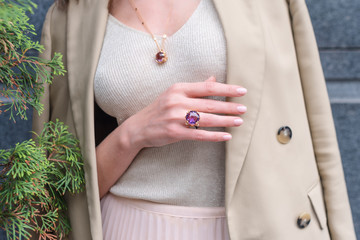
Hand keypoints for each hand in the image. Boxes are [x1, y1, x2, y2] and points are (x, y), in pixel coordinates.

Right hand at [121, 76, 246, 149]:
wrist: (138, 127)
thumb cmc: (159, 109)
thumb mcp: (174, 94)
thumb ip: (195, 88)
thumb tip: (213, 79)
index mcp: (178, 89)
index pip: (207, 87)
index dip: (226, 89)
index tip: (242, 91)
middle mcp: (177, 101)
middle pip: (209, 104)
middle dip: (229, 106)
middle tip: (244, 109)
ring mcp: (175, 118)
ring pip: (206, 119)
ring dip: (225, 121)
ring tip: (239, 122)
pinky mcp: (174, 133)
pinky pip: (199, 135)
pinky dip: (214, 136)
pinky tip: (226, 136)